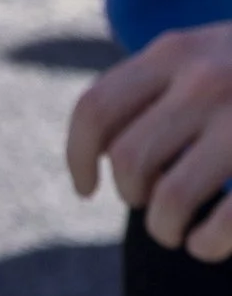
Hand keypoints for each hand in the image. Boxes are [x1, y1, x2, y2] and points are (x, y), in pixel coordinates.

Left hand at [71, 27, 231, 257]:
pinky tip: (206, 242)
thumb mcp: (196, 52)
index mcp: (172, 52)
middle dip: (131, 196)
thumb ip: (152, 82)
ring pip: (169, 200)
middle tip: (149, 202)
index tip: (85, 189)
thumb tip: (97, 144)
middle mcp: (202, 82)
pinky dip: (205, 244)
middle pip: (129, 161)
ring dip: (164, 229)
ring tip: (175, 231)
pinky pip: (223, 222)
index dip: (78, 156)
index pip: (96, 108)